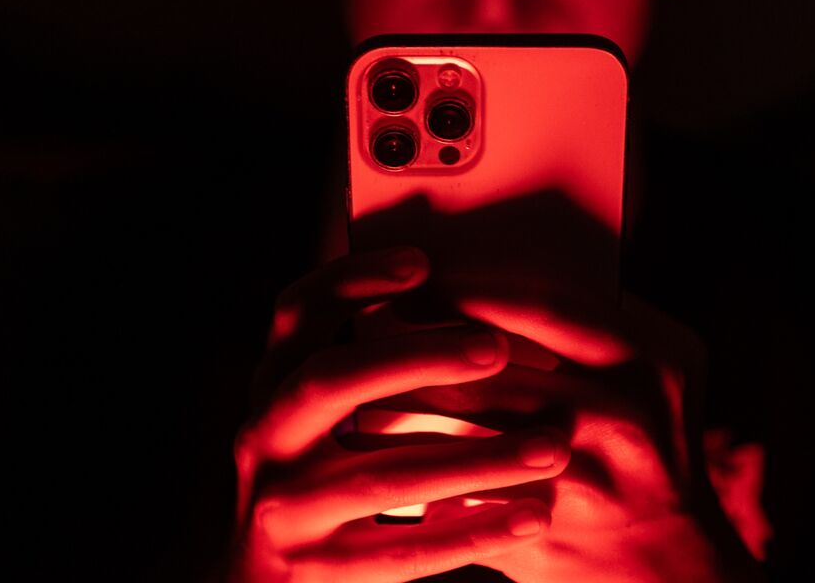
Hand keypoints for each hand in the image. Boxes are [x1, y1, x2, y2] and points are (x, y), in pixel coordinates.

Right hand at [229, 247, 572, 582]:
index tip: (423, 263)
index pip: (297, 314)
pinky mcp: (310, 574)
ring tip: (552, 446)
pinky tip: (531, 516)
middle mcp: (263, 441)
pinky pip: (404, 553)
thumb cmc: (315, 487)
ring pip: (383, 475)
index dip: (354, 280)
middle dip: (417, 356)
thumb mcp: (316, 421)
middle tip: (497, 348)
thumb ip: (363, 370)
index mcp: (271, 390)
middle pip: (331, 381)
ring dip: (476, 458)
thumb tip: (454, 298)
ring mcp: (282, 512)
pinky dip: (473, 533)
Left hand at [375, 282, 765, 582]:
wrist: (668, 560)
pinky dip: (413, 455)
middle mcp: (623, 411)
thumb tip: (483, 275)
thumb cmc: (651, 442)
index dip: (469, 284)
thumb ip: (592, 319)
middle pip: (490, 361)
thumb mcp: (655, 368)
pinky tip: (377, 439)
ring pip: (463, 420)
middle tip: (369, 318)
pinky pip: (459, 480)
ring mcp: (584, 472)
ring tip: (361, 372)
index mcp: (649, 356)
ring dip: (401, 393)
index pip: (541, 302)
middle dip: (419, 338)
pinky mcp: (544, 521)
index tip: (417, 274)